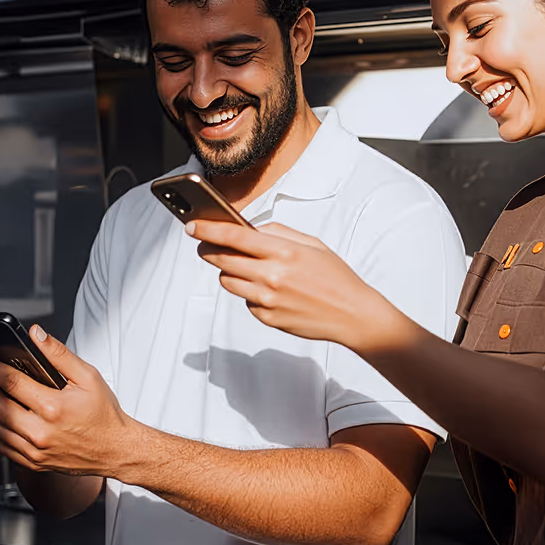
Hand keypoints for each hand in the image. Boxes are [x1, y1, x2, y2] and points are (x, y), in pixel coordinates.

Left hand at [0, 326, 134, 476]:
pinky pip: (2, 445)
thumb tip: (37, 336)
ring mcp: (34, 450)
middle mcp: (41, 431)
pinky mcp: (32, 462)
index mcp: (53, 407)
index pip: (11, 381)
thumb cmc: (103, 413)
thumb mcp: (88, 376)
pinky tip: (6, 418)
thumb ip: (59, 354)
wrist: (114, 448)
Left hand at [185, 220, 396, 348]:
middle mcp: (271, 276)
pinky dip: (250, 293)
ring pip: (228, 281)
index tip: (192, 226)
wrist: (352, 314)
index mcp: (283, 252)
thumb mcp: (311, 244)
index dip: (208, 230)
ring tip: (248, 268)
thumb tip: (250, 230)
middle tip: (205, 245)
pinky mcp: (267, 318)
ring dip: (230, 272)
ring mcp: (267, 300)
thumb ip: (278, 233)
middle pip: (222, 260)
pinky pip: (246, 301)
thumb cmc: (335, 276)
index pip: (233, 237)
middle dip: (209, 250)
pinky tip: (271, 291)